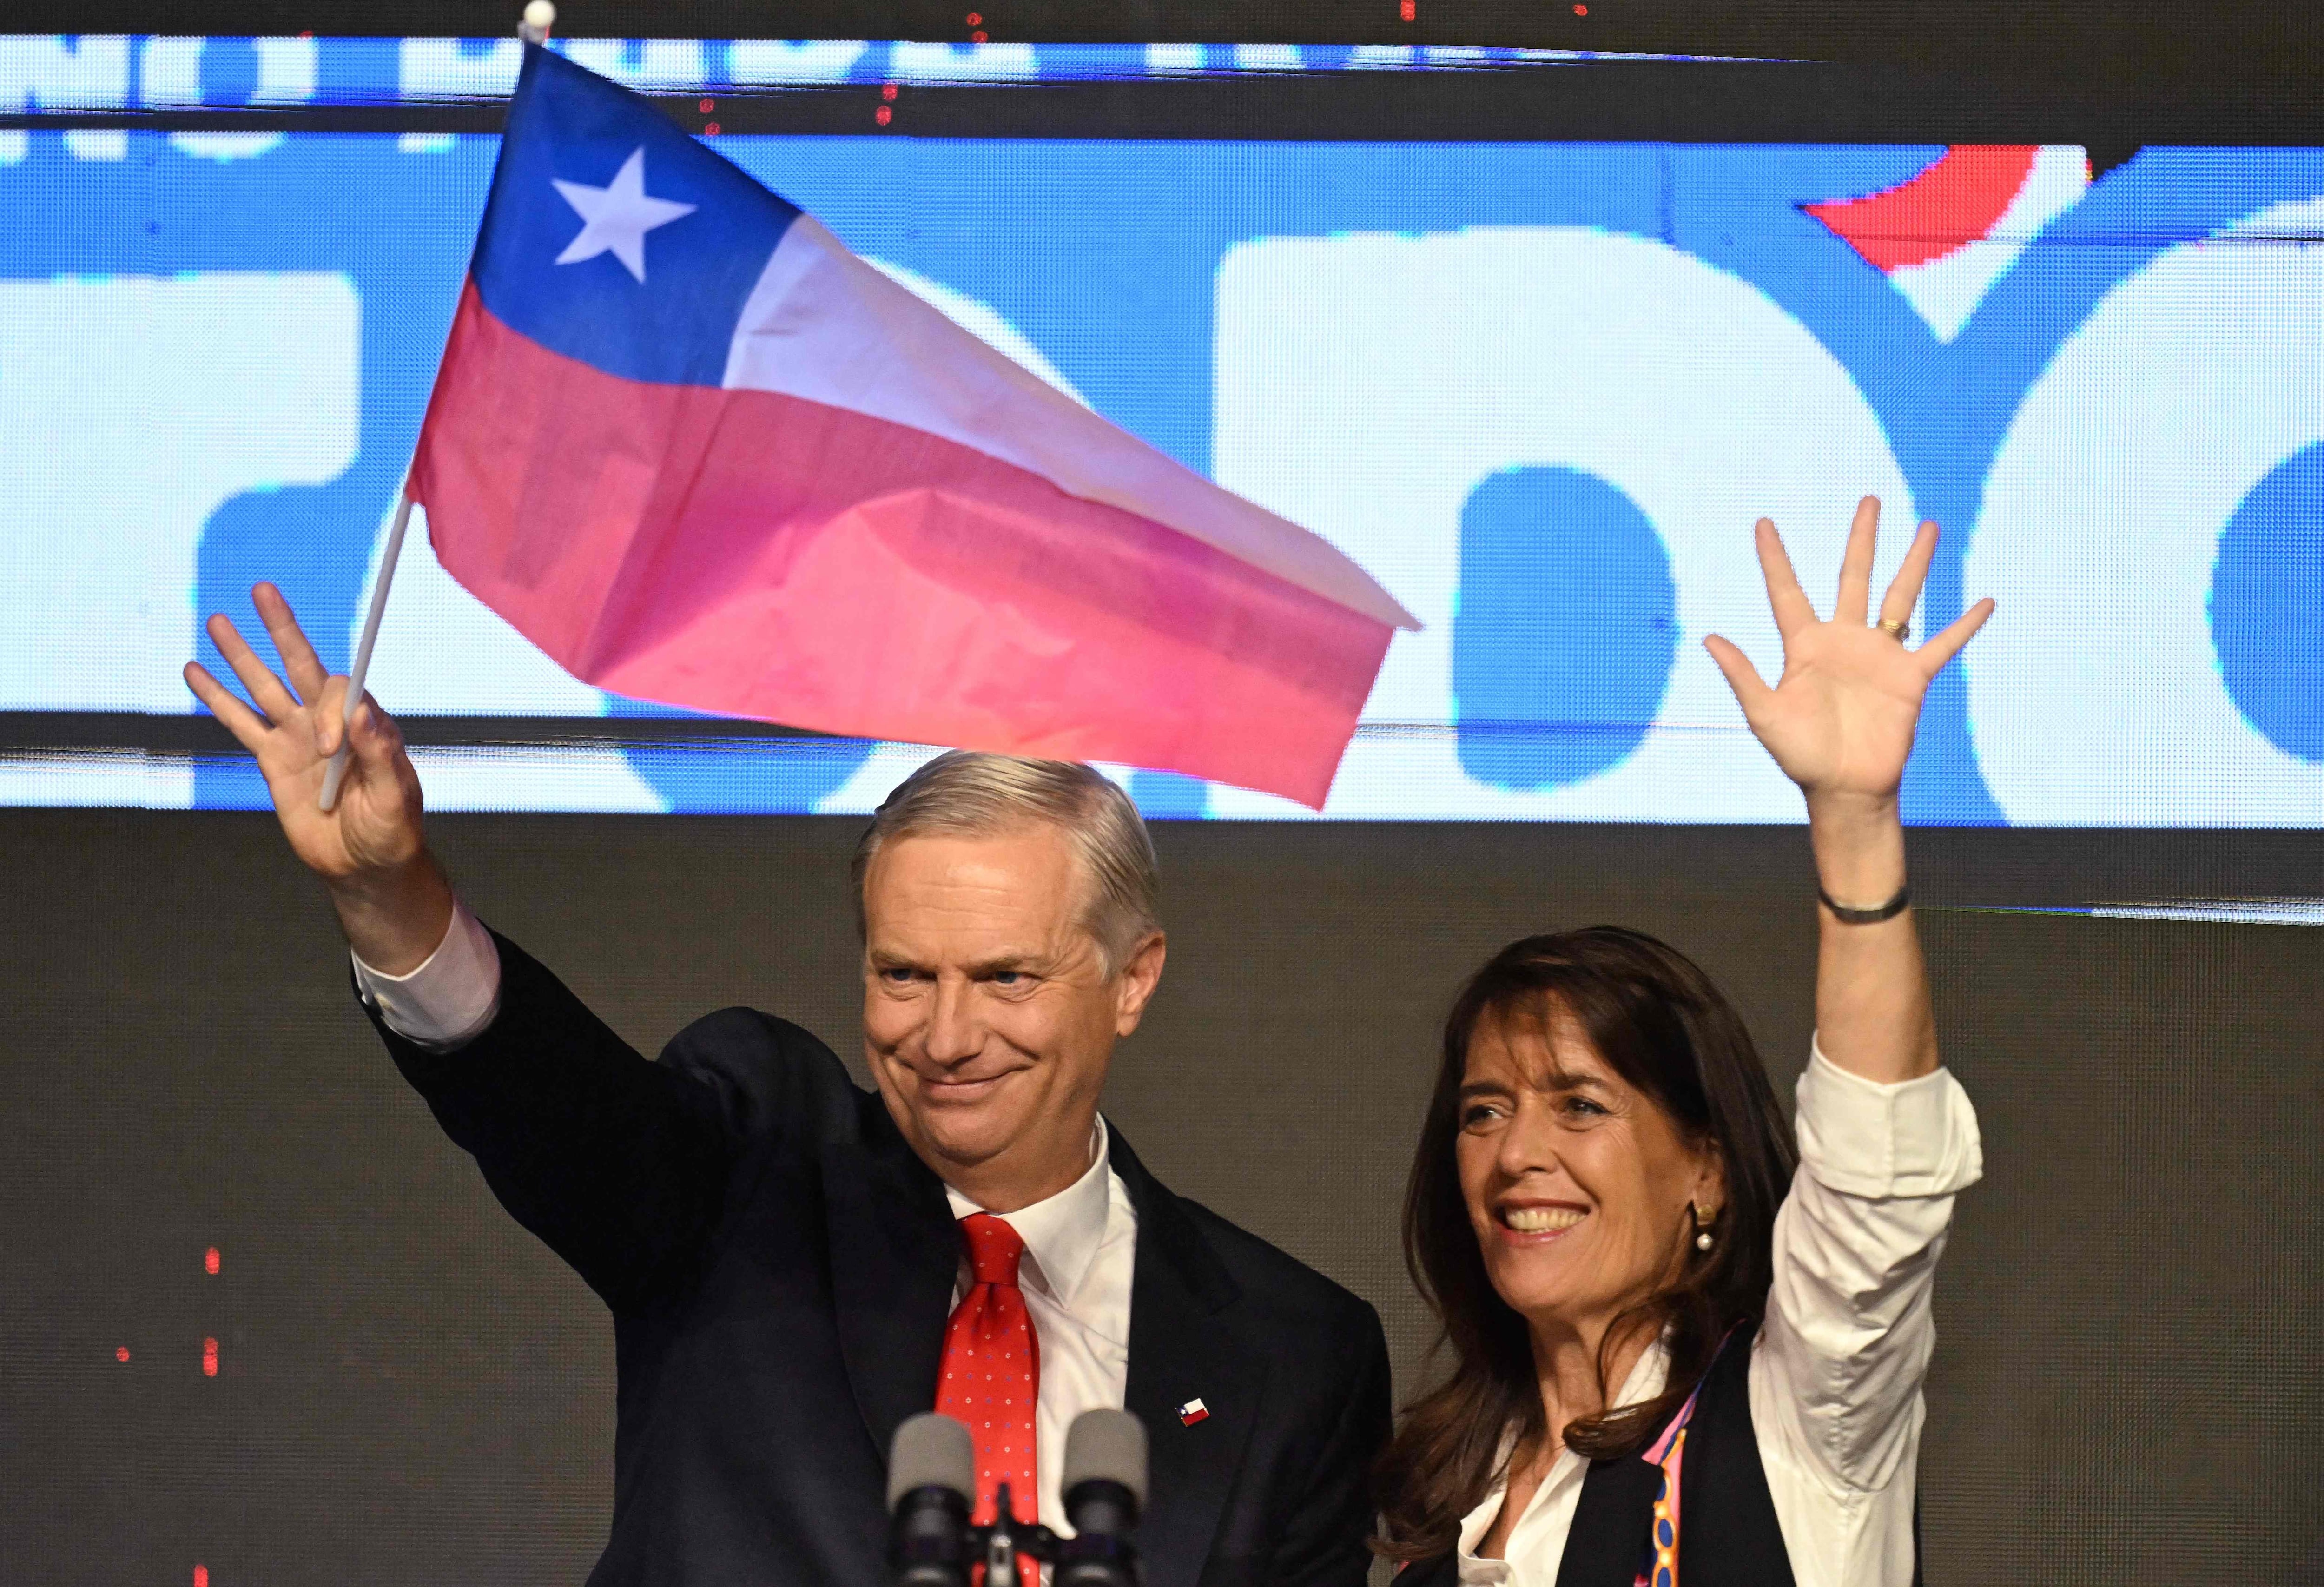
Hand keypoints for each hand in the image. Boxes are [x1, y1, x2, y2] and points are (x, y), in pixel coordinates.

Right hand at [183, 583, 450, 968]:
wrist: (364, 866)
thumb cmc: (391, 831)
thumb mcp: (395, 798)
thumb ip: (382, 755)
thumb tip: (364, 710)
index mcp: (366, 724)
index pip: (343, 692)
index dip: (333, 710)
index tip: (330, 747)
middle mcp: (331, 722)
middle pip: (302, 665)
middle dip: (283, 629)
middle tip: (264, 590)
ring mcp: (299, 737)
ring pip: (264, 686)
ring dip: (242, 655)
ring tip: (219, 621)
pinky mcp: (272, 759)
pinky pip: (239, 722)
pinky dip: (216, 698)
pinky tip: (195, 672)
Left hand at [1704, 497, 1993, 811]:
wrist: (1844, 788)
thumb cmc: (1800, 756)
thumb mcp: (1764, 714)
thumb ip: (1743, 674)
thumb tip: (1709, 639)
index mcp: (1804, 647)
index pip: (1786, 592)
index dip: (1774, 558)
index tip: (1763, 523)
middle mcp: (1844, 641)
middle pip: (1853, 577)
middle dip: (1862, 539)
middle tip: (1870, 500)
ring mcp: (1880, 656)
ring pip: (1900, 597)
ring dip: (1915, 562)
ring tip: (1929, 525)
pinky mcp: (1911, 677)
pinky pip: (1943, 644)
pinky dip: (1964, 625)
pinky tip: (1986, 602)